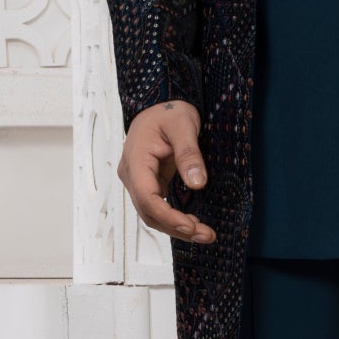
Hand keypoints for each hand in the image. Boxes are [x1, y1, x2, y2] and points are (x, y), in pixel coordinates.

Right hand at [117, 99, 216, 244]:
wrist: (160, 103)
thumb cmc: (169, 110)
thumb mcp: (183, 126)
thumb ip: (189, 154)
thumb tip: (197, 184)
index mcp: (135, 161)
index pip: (146, 198)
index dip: (168, 216)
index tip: (190, 226)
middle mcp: (132, 175)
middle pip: (149, 212)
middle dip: (176, 227)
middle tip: (206, 235)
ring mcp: (138, 180)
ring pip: (152, 213)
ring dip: (176, 227)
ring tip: (204, 234)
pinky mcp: (149, 182)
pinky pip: (158, 206)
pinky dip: (174, 218)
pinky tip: (192, 224)